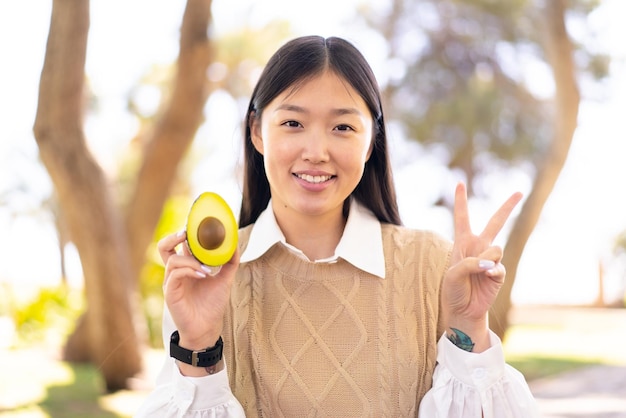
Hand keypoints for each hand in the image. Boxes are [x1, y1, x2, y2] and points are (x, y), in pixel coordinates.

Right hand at [157, 230, 238, 349]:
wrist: (207, 328)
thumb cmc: (212, 304)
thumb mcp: (224, 279)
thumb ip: (229, 262)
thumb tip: (235, 244)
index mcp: (186, 266)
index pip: (179, 243)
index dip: (185, 232)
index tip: (199, 223)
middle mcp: (176, 272)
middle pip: (164, 247)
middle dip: (174, 236)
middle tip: (188, 233)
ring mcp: (171, 282)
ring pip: (172, 260)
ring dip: (191, 259)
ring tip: (206, 267)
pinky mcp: (170, 293)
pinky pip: (174, 274)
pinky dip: (189, 270)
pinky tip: (203, 275)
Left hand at [442, 182, 521, 349]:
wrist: (462, 309)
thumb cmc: (452, 289)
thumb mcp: (452, 273)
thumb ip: (470, 262)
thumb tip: (491, 262)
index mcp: (463, 242)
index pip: (462, 217)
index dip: (461, 200)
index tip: (459, 182)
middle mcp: (479, 246)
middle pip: (495, 222)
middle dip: (508, 207)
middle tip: (520, 192)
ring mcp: (491, 259)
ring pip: (496, 248)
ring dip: (486, 259)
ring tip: (478, 271)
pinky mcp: (499, 272)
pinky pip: (499, 266)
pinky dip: (492, 271)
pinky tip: (486, 277)